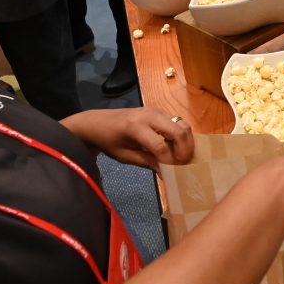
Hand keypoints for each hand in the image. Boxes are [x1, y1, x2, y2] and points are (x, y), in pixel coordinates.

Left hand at [63, 107, 193, 169]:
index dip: (169, 161)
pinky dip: (182, 135)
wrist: (98, 122)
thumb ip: (146, 162)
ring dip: (186, 142)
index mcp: (136, 127)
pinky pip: (178, 121)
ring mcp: (156, 110)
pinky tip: (177, 147)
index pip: (160, 146)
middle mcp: (149, 115)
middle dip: (185, 150)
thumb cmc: (108, 140)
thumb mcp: (124, 156)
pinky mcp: (159, 110)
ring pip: (182, 124)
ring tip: (183, 157)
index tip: (171, 173)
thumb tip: (166, 173)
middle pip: (178, 131)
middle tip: (184, 165)